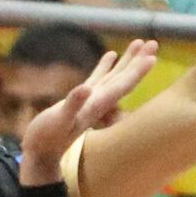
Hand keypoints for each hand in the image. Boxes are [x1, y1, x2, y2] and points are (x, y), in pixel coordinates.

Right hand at [16, 38, 157, 184]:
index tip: (151, 58)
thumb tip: (85, 89)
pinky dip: (106, 66)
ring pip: (114, 76)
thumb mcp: (57, 122)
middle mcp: (98, 102)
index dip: (136, 72)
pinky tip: (112, 54)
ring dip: (128, 61)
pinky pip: (98, 78)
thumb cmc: (47, 139)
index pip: (121, 87)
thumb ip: (72, 106)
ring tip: (139, 43)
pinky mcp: (80, 99)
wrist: (41, 153)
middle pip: (123, 79)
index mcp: (96, 105)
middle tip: (153, 44)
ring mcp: (90, 100)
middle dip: (138, 62)